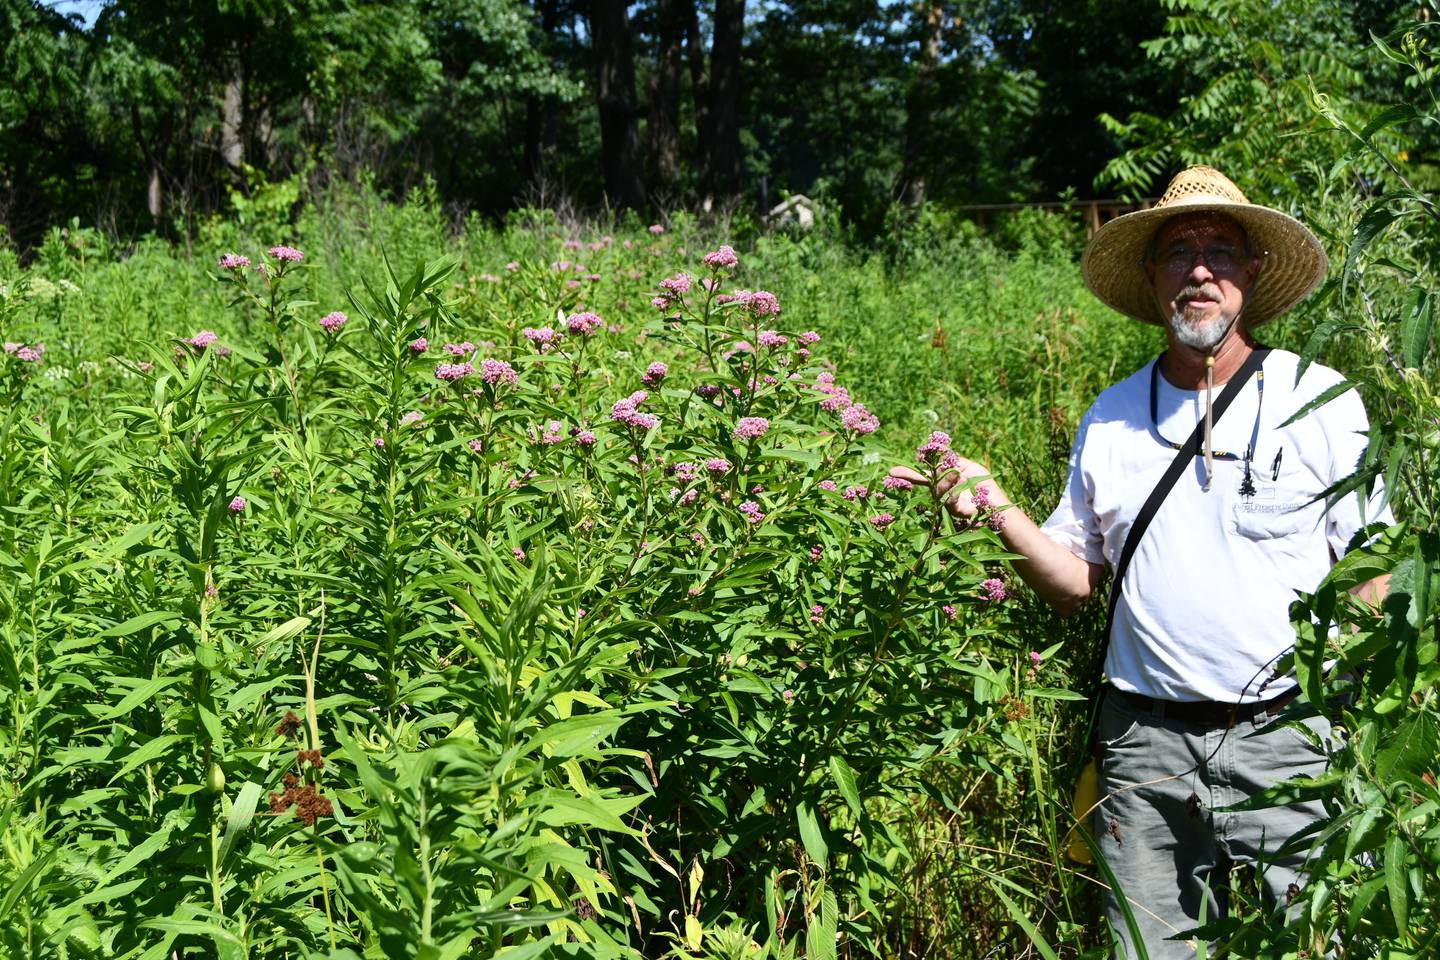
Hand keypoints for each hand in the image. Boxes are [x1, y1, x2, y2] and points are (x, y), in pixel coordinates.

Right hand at [888, 457, 1006, 520]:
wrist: (999, 506)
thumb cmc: (986, 486)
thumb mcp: (969, 467)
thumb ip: (952, 462)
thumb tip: (937, 458)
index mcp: (944, 480)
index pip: (923, 476)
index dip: (908, 473)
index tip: (891, 472)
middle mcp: (942, 492)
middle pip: (923, 482)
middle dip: (910, 476)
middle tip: (892, 472)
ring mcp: (947, 503)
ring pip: (936, 490)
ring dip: (944, 480)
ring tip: (955, 473)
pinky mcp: (955, 511)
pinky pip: (948, 499)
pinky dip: (952, 489)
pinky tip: (957, 479)